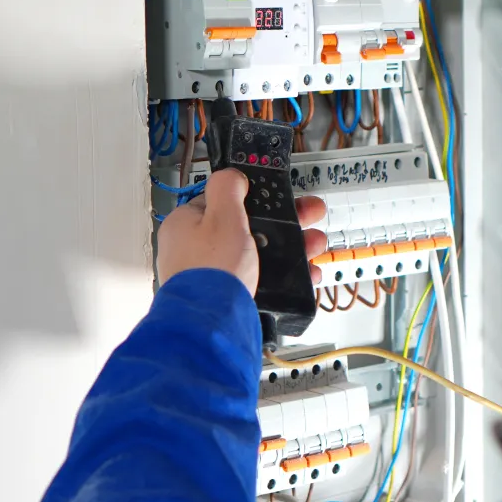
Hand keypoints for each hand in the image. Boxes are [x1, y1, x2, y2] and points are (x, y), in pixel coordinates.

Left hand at [156, 168, 327, 294]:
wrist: (212, 327)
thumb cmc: (211, 273)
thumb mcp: (223, 217)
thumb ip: (227, 188)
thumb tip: (231, 175)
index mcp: (186, 226)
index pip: (222, 202)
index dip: (255, 197)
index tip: (279, 197)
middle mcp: (196, 251)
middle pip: (247, 228)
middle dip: (283, 223)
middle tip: (309, 218)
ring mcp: (213, 276)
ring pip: (258, 254)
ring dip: (291, 248)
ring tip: (315, 246)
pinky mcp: (230, 297)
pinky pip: (261, 280)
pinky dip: (285, 276)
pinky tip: (305, 274)